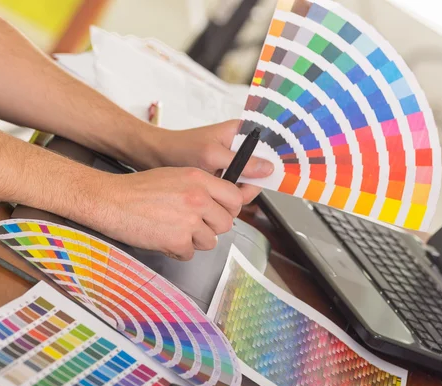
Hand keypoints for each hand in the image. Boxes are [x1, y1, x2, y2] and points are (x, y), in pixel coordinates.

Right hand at [74, 167, 243, 260]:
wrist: (111, 201)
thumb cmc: (138, 189)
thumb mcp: (176, 176)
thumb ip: (201, 187)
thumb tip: (221, 203)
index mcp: (199, 179)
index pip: (235, 198)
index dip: (229, 209)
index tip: (221, 213)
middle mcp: (198, 198)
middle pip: (225, 223)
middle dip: (211, 228)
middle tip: (193, 225)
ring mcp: (189, 220)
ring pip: (210, 241)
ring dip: (195, 241)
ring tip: (174, 230)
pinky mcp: (178, 241)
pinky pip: (190, 254)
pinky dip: (178, 251)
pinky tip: (164, 239)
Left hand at [146, 120, 273, 203]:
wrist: (158, 157)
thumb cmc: (181, 148)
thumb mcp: (212, 155)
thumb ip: (242, 163)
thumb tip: (267, 168)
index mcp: (240, 131)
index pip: (269, 142)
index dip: (278, 156)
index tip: (282, 170)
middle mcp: (239, 144)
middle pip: (262, 165)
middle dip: (256, 181)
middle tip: (243, 191)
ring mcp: (233, 160)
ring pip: (251, 179)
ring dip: (243, 190)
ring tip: (229, 196)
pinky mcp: (225, 173)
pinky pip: (238, 185)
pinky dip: (234, 194)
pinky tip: (226, 199)